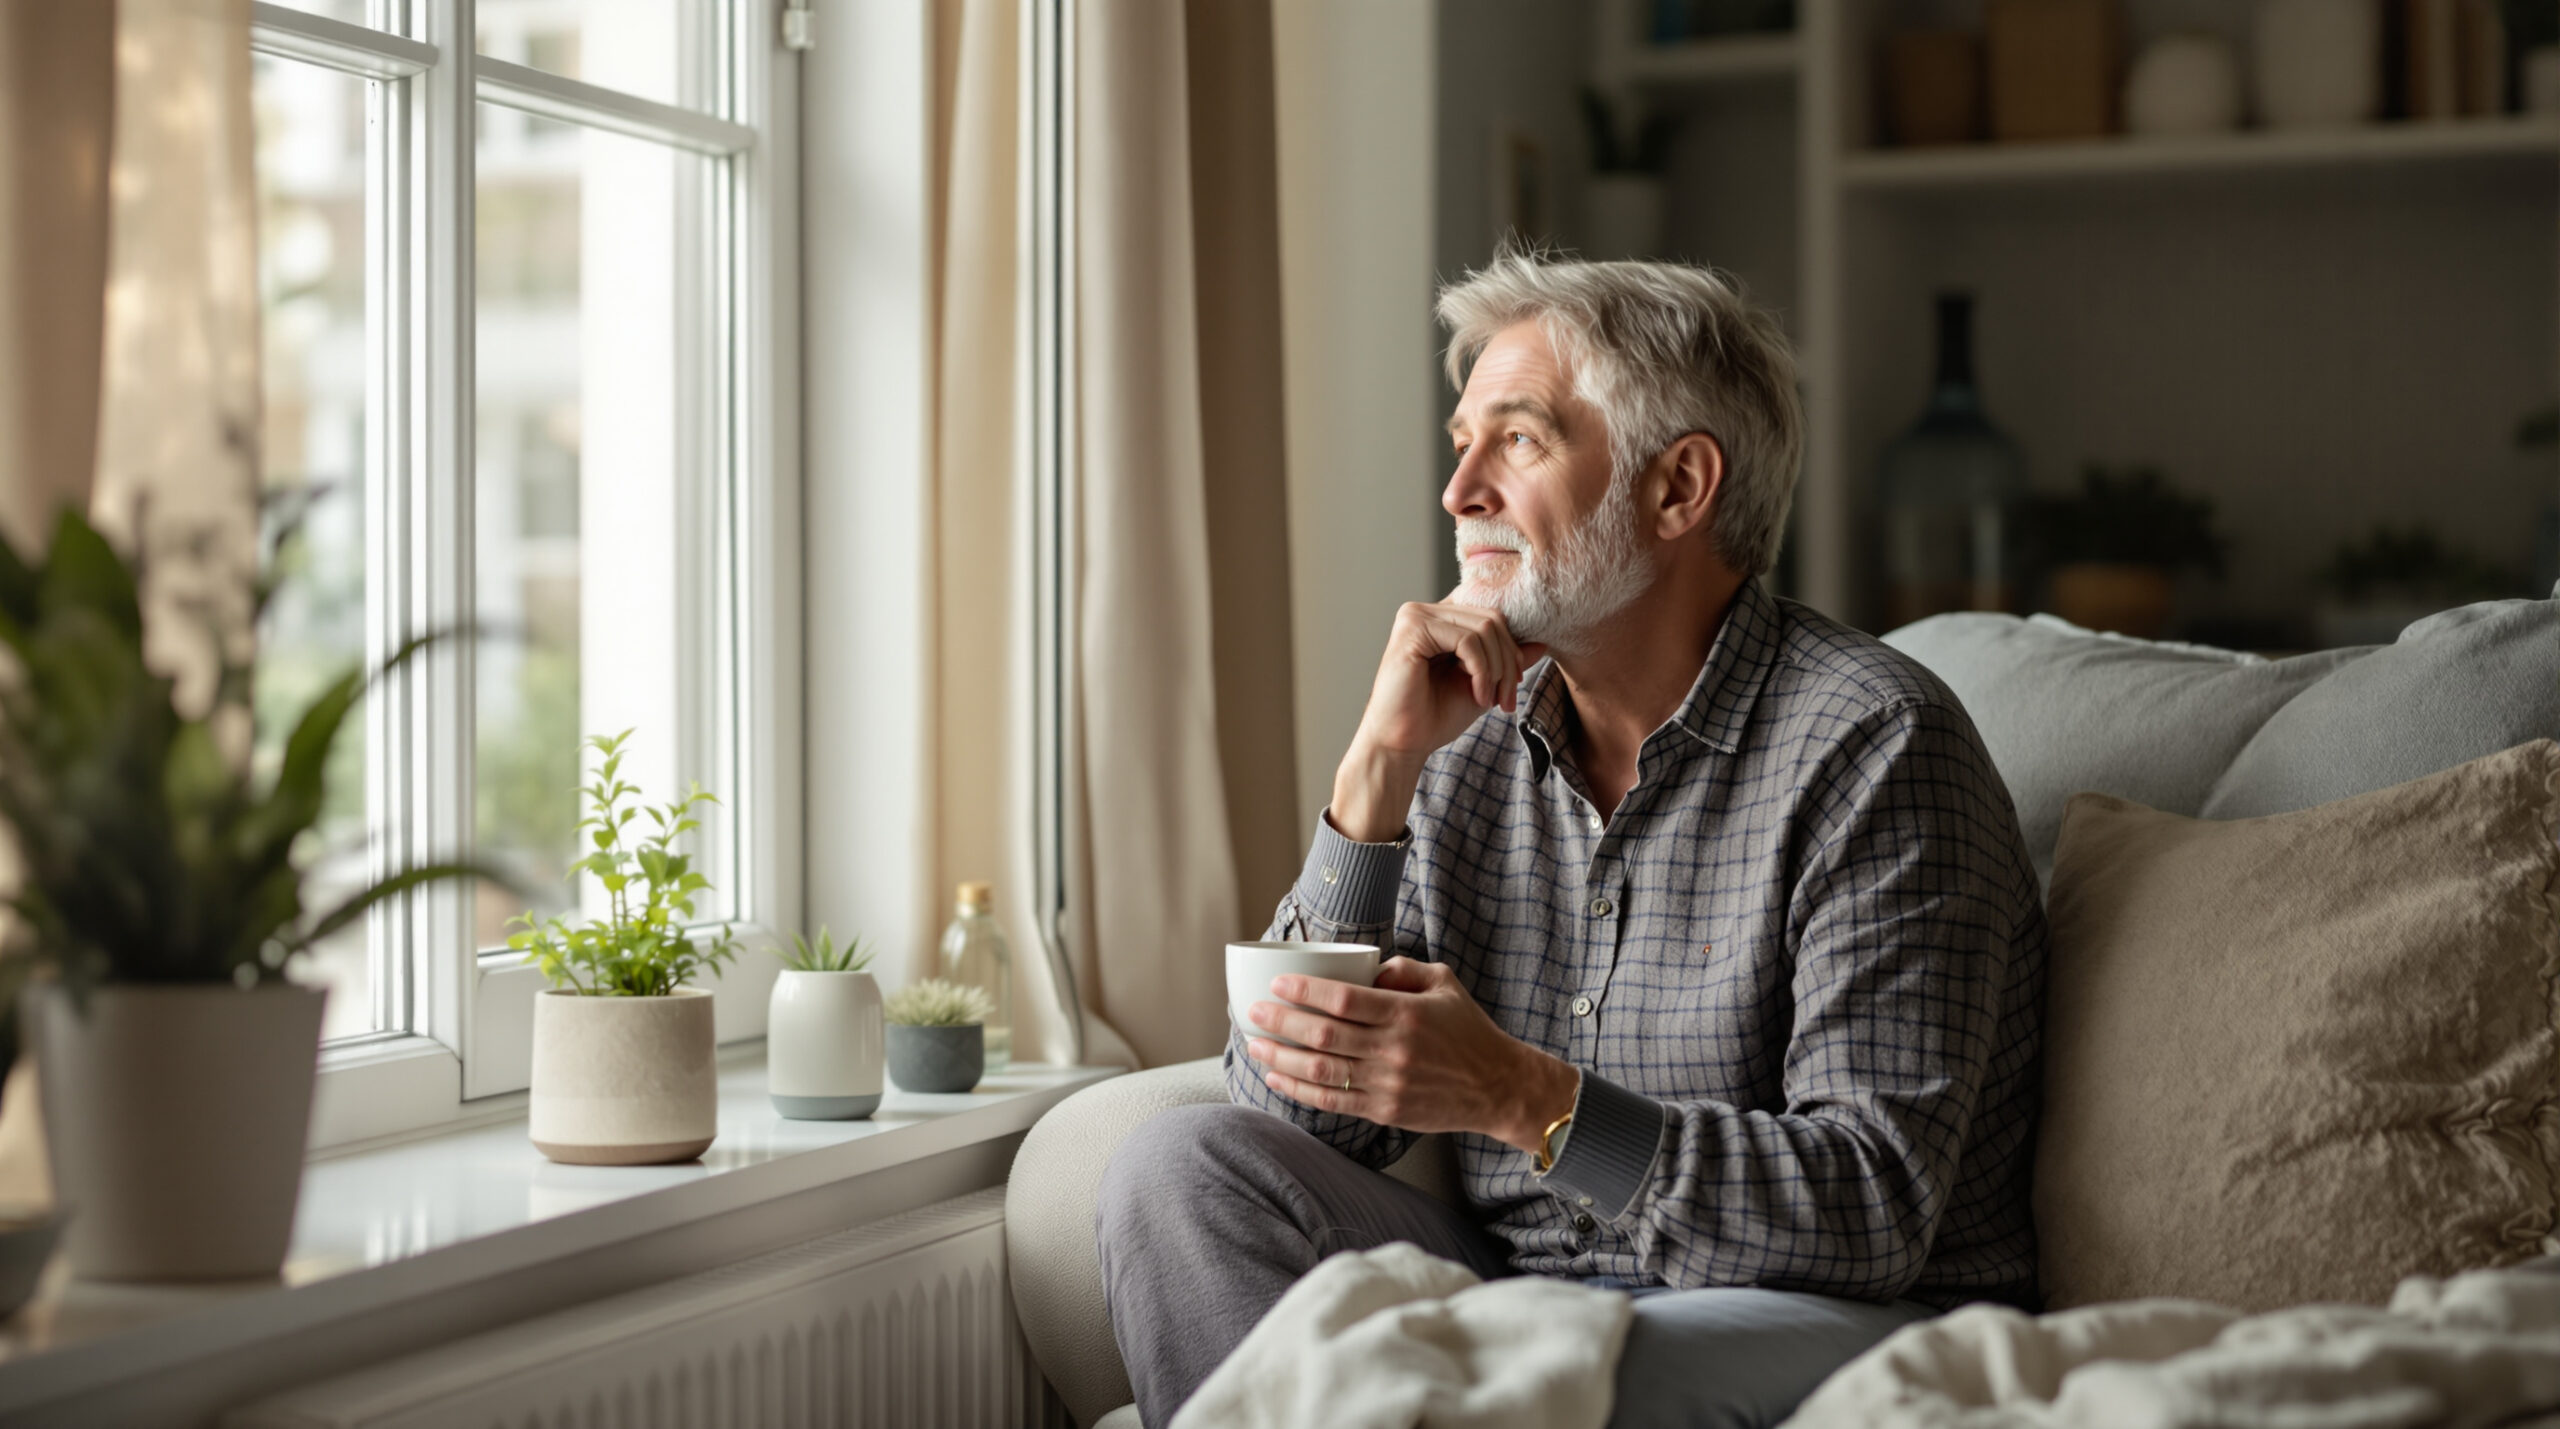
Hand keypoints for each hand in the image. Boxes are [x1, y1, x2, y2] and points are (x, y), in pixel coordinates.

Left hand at [1243, 957, 1579, 1155]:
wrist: (1497, 1086)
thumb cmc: (1468, 1031)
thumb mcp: (1444, 983)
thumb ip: (1403, 969)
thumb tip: (1365, 969)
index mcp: (1405, 1014)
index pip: (1342, 1000)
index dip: (1304, 991)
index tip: (1277, 984)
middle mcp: (1393, 1050)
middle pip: (1323, 1035)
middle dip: (1281, 1023)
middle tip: (1253, 1012)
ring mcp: (1387, 1084)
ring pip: (1321, 1072)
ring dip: (1281, 1058)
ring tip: (1255, 1044)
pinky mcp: (1384, 1111)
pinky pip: (1332, 1103)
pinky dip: (1299, 1091)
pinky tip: (1277, 1077)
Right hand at [1333, 603, 1546, 840]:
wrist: (1402, 744)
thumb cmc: (1433, 717)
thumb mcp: (1482, 684)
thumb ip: (1506, 661)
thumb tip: (1541, 643)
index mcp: (1437, 619)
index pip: (1491, 615)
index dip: (1511, 647)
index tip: (1513, 685)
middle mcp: (1424, 611)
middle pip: (1492, 619)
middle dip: (1508, 661)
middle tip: (1506, 699)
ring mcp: (1415, 617)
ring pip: (1485, 628)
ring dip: (1497, 670)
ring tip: (1490, 700)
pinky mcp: (1412, 630)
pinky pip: (1468, 641)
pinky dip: (1482, 672)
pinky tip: (1477, 696)